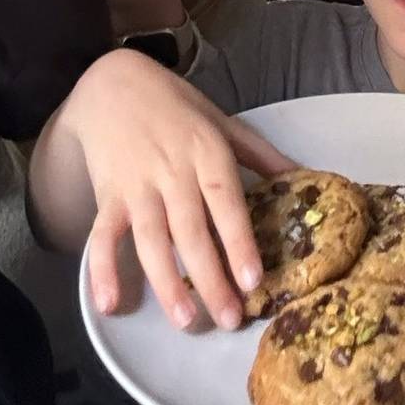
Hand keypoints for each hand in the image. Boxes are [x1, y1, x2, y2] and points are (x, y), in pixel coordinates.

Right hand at [64, 49, 292, 328]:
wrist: (112, 84)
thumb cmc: (175, 106)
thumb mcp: (221, 121)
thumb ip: (259, 152)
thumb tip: (302, 175)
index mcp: (206, 151)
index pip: (225, 201)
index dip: (238, 241)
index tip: (253, 280)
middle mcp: (172, 171)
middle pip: (191, 230)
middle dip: (210, 278)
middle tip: (229, 320)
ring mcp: (137, 185)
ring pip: (151, 239)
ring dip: (166, 282)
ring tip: (184, 321)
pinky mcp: (107, 195)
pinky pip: (102, 235)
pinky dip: (102, 270)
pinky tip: (109, 304)